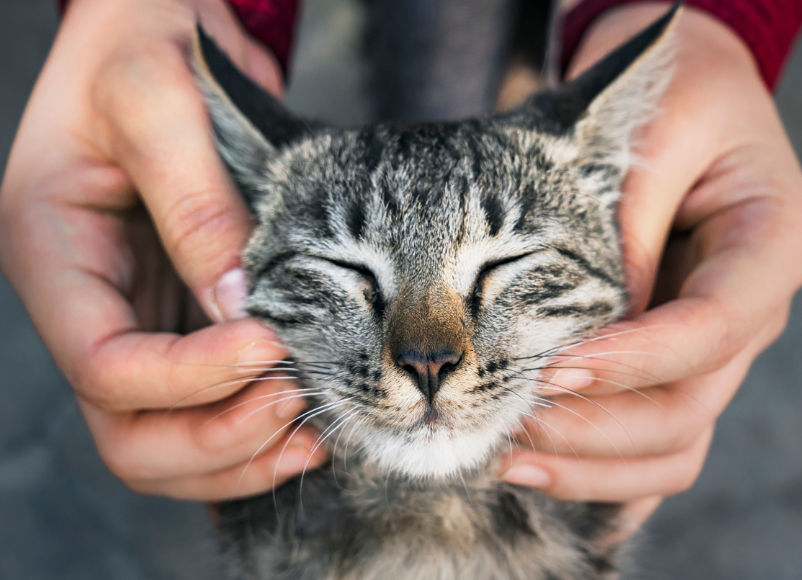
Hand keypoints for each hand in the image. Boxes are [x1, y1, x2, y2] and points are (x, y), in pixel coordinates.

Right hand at [0, 0, 325, 500]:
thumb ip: (194, 201)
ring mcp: (122, 314)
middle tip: (299, 406)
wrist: (147, 15)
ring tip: (315, 426)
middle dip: (211, 439)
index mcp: (46, 250)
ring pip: (159, 438)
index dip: (187, 377)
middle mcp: (76, 300)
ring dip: (234, 451)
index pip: (101, 363)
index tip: (273, 344)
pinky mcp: (169, 315)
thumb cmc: (136, 36)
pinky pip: (198, 405)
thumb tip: (239, 308)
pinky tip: (308, 414)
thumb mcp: (158, 96)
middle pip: (123, 431)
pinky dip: (248, 425)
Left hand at [499, 3, 801, 540]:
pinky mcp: (673, 367)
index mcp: (770, 245)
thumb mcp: (654, 128)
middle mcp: (750, 312)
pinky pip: (654, 447)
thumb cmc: (671, 97)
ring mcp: (714, 350)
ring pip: (673, 445)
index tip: (551, 369)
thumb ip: (627, 220)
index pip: (713, 327)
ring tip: (501, 459)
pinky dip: (603, 477)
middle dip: (595, 427)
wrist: (680, 93)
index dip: (634, 360)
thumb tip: (587, 322)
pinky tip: (538, 480)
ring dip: (590, 467)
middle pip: (689, 407)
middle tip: (503, 423)